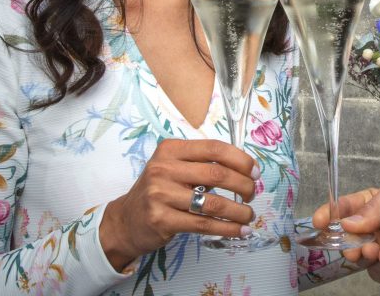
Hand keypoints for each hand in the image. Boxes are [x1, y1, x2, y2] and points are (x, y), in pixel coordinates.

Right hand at [100, 138, 257, 269]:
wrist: (125, 221)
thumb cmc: (158, 192)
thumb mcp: (173, 168)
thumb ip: (201, 164)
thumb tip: (244, 171)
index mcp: (171, 150)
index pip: (214, 148)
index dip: (240, 159)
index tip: (254, 171)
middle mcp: (163, 168)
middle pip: (217, 174)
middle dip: (243, 185)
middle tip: (252, 194)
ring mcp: (160, 194)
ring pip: (213, 203)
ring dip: (238, 211)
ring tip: (249, 215)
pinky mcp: (162, 220)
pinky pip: (204, 224)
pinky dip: (227, 228)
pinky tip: (239, 230)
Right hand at [312, 178, 379, 287]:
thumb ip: (373, 206)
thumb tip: (346, 223)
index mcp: (370, 207)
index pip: (343, 210)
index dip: (328, 214)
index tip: (319, 220)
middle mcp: (371, 229)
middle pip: (344, 236)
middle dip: (340, 238)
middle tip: (345, 239)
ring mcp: (378, 250)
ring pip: (356, 255)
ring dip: (357, 252)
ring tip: (369, 248)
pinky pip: (374, 271)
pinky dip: (375, 264)